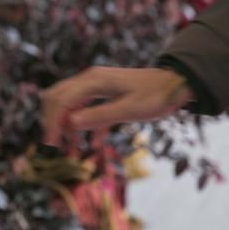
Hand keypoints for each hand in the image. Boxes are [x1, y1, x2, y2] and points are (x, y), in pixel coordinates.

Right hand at [40, 66, 194, 145]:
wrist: (176, 83)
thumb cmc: (157, 96)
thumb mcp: (130, 110)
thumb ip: (100, 116)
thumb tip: (70, 123)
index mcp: (92, 82)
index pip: (61, 101)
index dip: (52, 123)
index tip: (51, 144)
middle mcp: (88, 80)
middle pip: (57, 98)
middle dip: (53, 122)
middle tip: (56, 146)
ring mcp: (94, 85)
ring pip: (67, 103)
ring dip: (66, 125)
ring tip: (72, 149)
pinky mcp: (102, 92)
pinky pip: (83, 107)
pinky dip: (83, 124)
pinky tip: (94, 142)